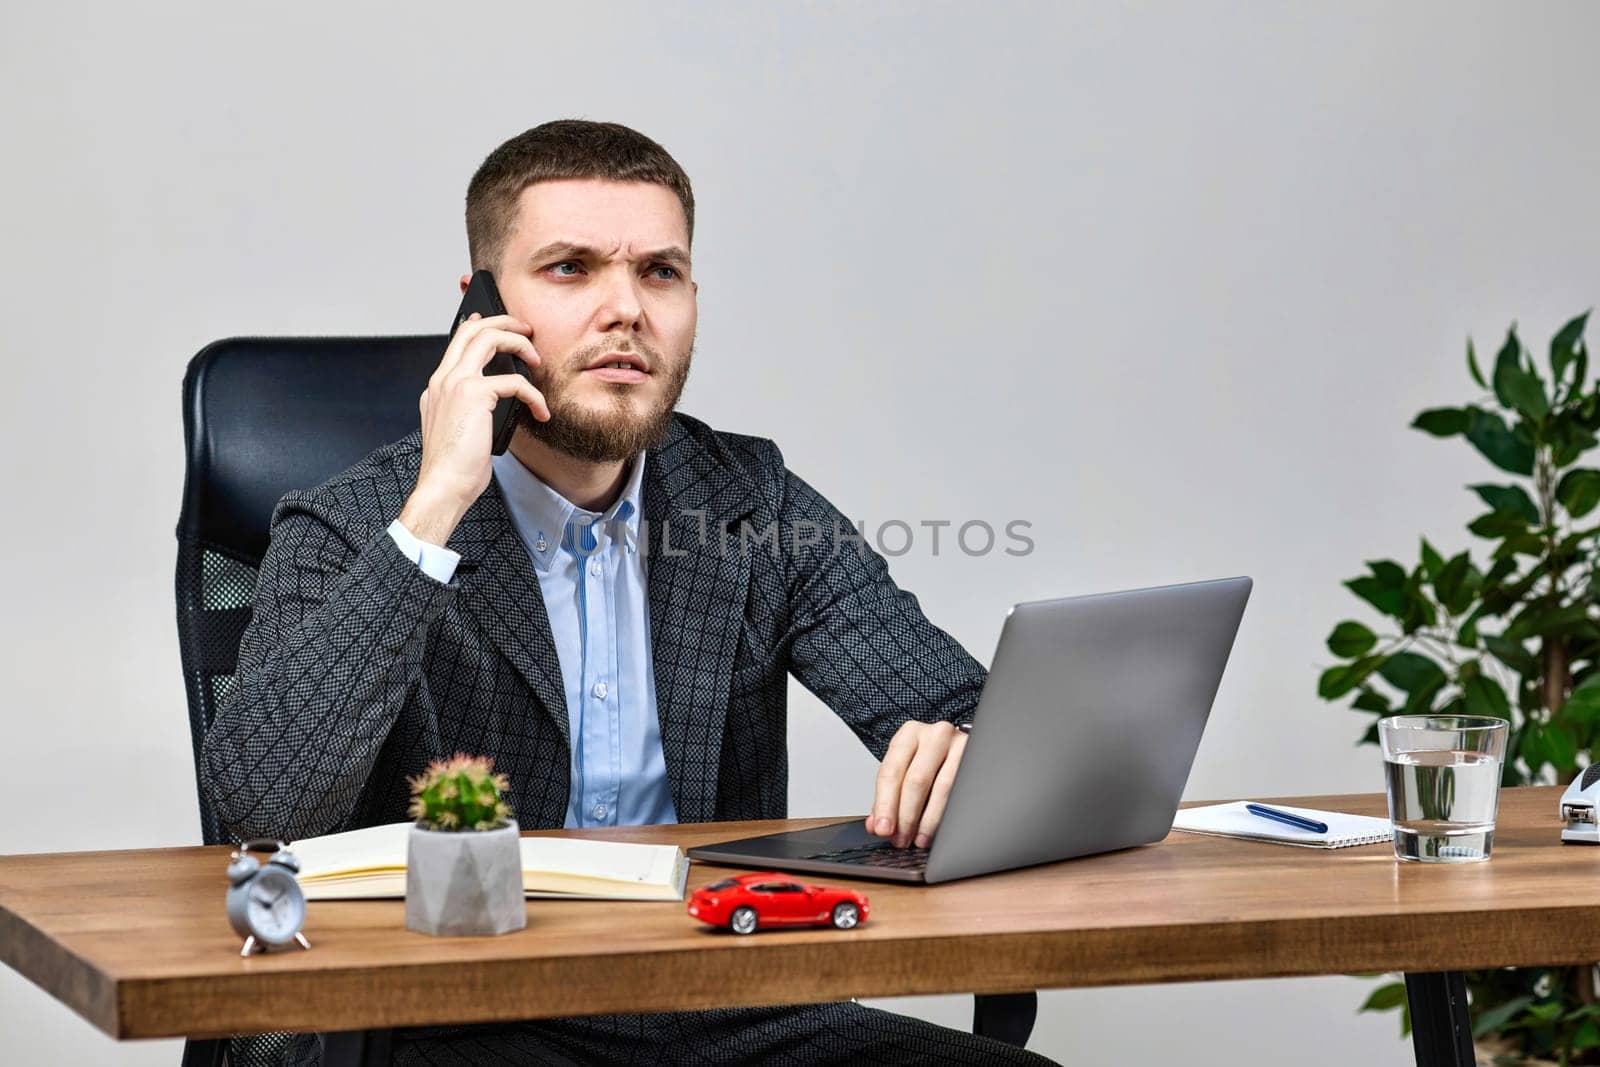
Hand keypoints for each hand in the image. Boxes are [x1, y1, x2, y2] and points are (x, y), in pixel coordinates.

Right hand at [399, 312, 548, 544]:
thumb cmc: (455, 467)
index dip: (479, 324)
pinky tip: (540, 412)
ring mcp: (455, 383)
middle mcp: (443, 379)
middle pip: (474, 328)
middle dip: (506, 322)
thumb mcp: (461, 429)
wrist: (443, 486)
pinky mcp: (473, 394)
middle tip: (528, 331)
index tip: (500, 323)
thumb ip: (473, 408)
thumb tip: (500, 400)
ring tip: (537, 360)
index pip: (457, 341)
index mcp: (437, 386)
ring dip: (520, 343)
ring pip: (489, 338)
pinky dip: (534, 395)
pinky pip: (514, 381)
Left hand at [864, 720, 967, 848]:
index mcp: (909, 734)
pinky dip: (950, 815)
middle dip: (907, 815)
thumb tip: (876, 826)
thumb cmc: (928, 760)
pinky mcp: (979, 760)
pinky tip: (942, 830)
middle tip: (901, 839)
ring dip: (929, 820)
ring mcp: (960, 745)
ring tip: (920, 839)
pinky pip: (964, 792)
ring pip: (943, 788)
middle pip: (917, 780)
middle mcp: (935, 735)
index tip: (883, 829)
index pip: (892, 771)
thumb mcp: (904, 770)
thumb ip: (887, 798)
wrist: (959, 747)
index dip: (885, 804)